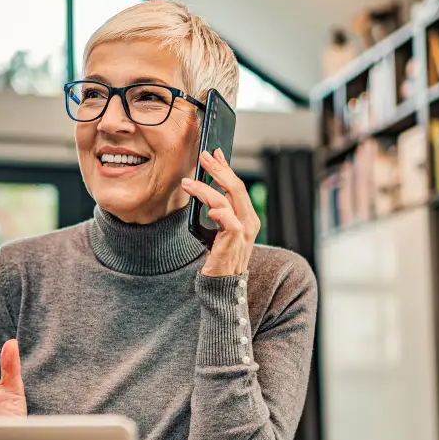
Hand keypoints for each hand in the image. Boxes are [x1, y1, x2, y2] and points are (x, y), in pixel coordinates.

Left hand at [181, 149, 260, 276]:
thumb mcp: (218, 229)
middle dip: (219, 169)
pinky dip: (220, 211)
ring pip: (228, 200)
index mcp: (247, 217)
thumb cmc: (219, 258)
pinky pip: (230, 221)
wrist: (222, 286)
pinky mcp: (234, 242)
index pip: (237, 186)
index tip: (215, 153)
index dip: (226, 168)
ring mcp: (244, 232)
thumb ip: (216, 211)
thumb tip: (201, 188)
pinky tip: (209, 208)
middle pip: (236, 187)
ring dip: (206, 188)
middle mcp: (249, 222)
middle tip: (204, 156)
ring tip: (188, 183)